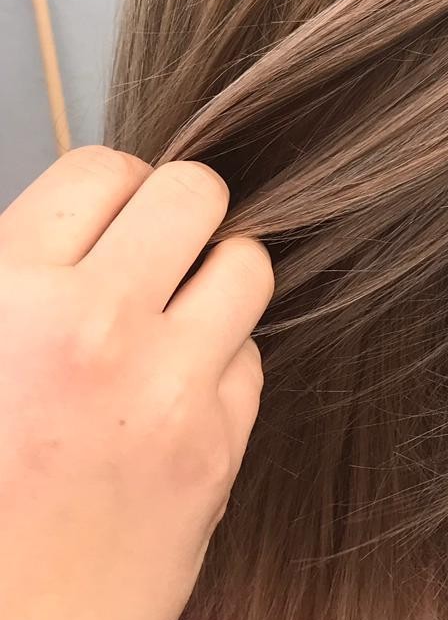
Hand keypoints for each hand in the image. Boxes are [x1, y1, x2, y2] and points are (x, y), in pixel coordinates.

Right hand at [0, 147, 272, 619]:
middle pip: (197, 192)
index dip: (111, 191)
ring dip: (215, 283)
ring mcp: (169, 389)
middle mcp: (96, 327)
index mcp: (11, 295)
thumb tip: (79, 227)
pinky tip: (176, 404)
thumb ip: (17, 278)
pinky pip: (252, 358)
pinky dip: (224, 367)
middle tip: (152, 261)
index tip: (107, 224)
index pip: (105, 168)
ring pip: (248, 265)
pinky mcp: (218, 450)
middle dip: (178, 217)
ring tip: (174, 324)